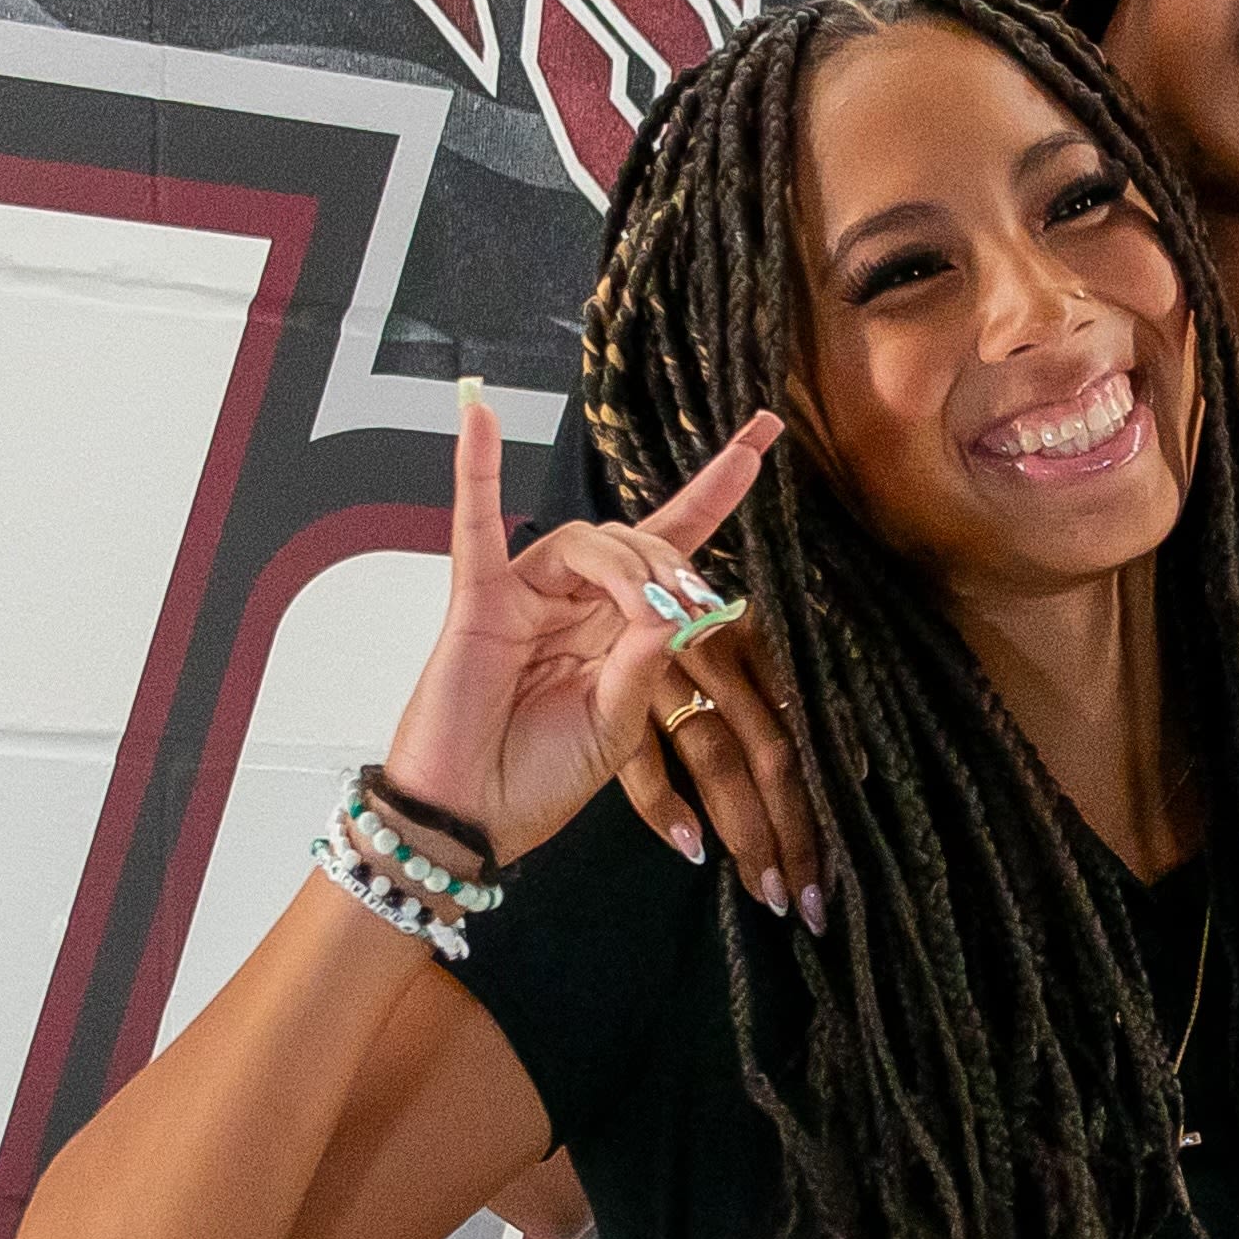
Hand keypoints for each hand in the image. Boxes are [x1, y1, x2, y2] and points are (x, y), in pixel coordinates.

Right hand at [378, 388, 780, 863]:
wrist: (474, 819)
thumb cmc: (538, 777)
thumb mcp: (618, 723)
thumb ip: (646, 660)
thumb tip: (676, 603)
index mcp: (617, 629)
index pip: (673, 543)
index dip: (716, 491)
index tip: (764, 438)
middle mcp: (575, 603)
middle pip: (637, 541)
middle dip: (673, 564)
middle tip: (689, 606)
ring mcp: (526, 596)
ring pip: (587, 540)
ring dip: (627, 564)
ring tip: (645, 605)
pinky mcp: (478, 602)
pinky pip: (475, 526)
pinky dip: (475, 472)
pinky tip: (477, 419)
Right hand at [610, 592, 830, 931]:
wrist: (625, 577)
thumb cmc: (699, 615)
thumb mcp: (761, 643)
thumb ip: (803, 700)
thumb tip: (858, 773)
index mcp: (767, 636)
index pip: (804, 733)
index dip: (819, 806)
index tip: (837, 872)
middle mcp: (722, 647)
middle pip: (768, 750)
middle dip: (790, 834)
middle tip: (806, 906)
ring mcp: (666, 666)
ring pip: (716, 756)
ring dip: (743, 830)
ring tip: (765, 891)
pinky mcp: (616, 688)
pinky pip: (640, 754)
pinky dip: (662, 804)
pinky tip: (690, 851)